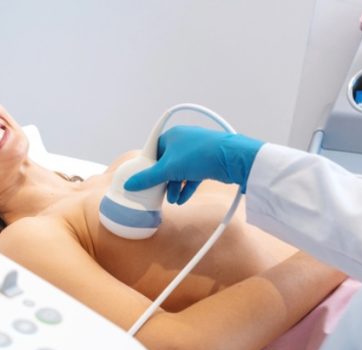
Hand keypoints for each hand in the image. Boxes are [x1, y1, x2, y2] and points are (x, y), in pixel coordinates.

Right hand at [124, 126, 264, 203]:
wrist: (232, 159)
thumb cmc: (199, 155)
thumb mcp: (168, 168)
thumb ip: (147, 178)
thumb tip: (129, 184)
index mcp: (172, 136)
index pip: (153, 151)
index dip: (148, 166)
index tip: (143, 179)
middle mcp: (184, 142)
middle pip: (166, 164)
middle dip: (162, 181)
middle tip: (158, 193)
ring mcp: (196, 152)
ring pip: (179, 171)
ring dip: (174, 187)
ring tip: (172, 200)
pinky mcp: (207, 163)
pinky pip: (192, 176)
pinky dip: (186, 187)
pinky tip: (182, 199)